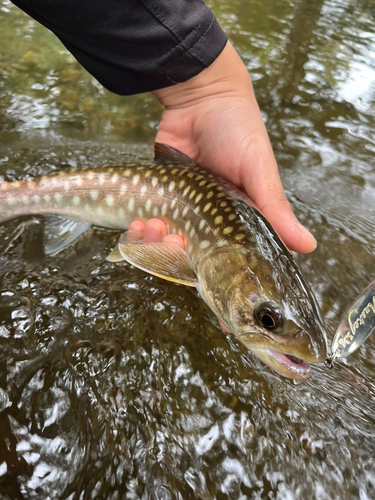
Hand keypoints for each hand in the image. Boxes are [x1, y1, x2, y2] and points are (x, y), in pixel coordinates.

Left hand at [132, 41, 315, 253]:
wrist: (199, 95)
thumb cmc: (238, 129)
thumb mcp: (260, 170)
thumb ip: (275, 209)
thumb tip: (308, 246)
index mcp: (238, 219)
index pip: (229, 256)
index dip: (217, 268)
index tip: (206, 270)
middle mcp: (210, 219)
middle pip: (190, 253)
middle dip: (178, 255)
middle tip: (174, 241)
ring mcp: (182, 208)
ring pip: (164, 242)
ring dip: (155, 243)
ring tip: (154, 227)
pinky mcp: (159, 196)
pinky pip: (146, 222)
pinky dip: (139, 229)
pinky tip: (139, 223)